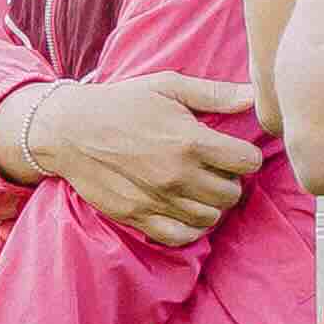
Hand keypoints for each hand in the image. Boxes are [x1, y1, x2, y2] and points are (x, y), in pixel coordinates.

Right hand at [16, 71, 265, 244]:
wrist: (70, 130)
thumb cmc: (121, 103)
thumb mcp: (168, 87)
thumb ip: (214, 94)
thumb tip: (253, 96)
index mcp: (190, 141)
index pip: (247, 161)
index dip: (246, 155)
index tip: (233, 151)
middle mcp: (178, 175)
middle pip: (232, 193)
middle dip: (230, 180)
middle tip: (215, 169)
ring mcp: (158, 200)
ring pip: (211, 217)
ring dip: (212, 204)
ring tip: (199, 187)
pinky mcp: (139, 217)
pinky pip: (182, 236)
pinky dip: (191, 227)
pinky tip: (185, 208)